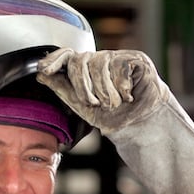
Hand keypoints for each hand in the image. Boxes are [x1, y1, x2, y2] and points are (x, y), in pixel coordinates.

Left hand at [38, 47, 193, 193]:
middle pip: (82, 59)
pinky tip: (129, 96)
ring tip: (116, 104)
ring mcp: (123, 60)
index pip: (70, 57)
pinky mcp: (140, 61)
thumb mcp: (88, 110)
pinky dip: (121, 84)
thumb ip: (66, 91)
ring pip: (99, 62)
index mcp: (92, 75)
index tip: (43, 69)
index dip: (56, 59)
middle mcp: (106, 64)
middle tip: (96, 103)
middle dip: (83, 84)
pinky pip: (120, 63)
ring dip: (104, 89)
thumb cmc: (123, 128)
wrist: (151, 136)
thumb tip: (42, 74)